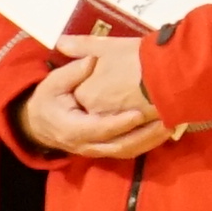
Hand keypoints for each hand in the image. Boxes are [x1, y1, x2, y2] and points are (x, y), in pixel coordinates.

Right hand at [24, 40, 167, 156]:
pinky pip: (129, 150)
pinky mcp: (107, 150)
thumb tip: (92, 60)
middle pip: (119, 145)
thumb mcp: (53, 83)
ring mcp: (98, 150)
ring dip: (151, 140)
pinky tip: (165, 130)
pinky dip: (148, 143)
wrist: (39, 125)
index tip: (139, 113)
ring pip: (127, 150)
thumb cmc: (49, 100)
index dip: (119, 123)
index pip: (99, 129)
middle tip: (166, 120)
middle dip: (144, 135)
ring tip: (172, 124)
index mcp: (71, 128)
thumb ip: (72, 72)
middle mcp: (86, 145)